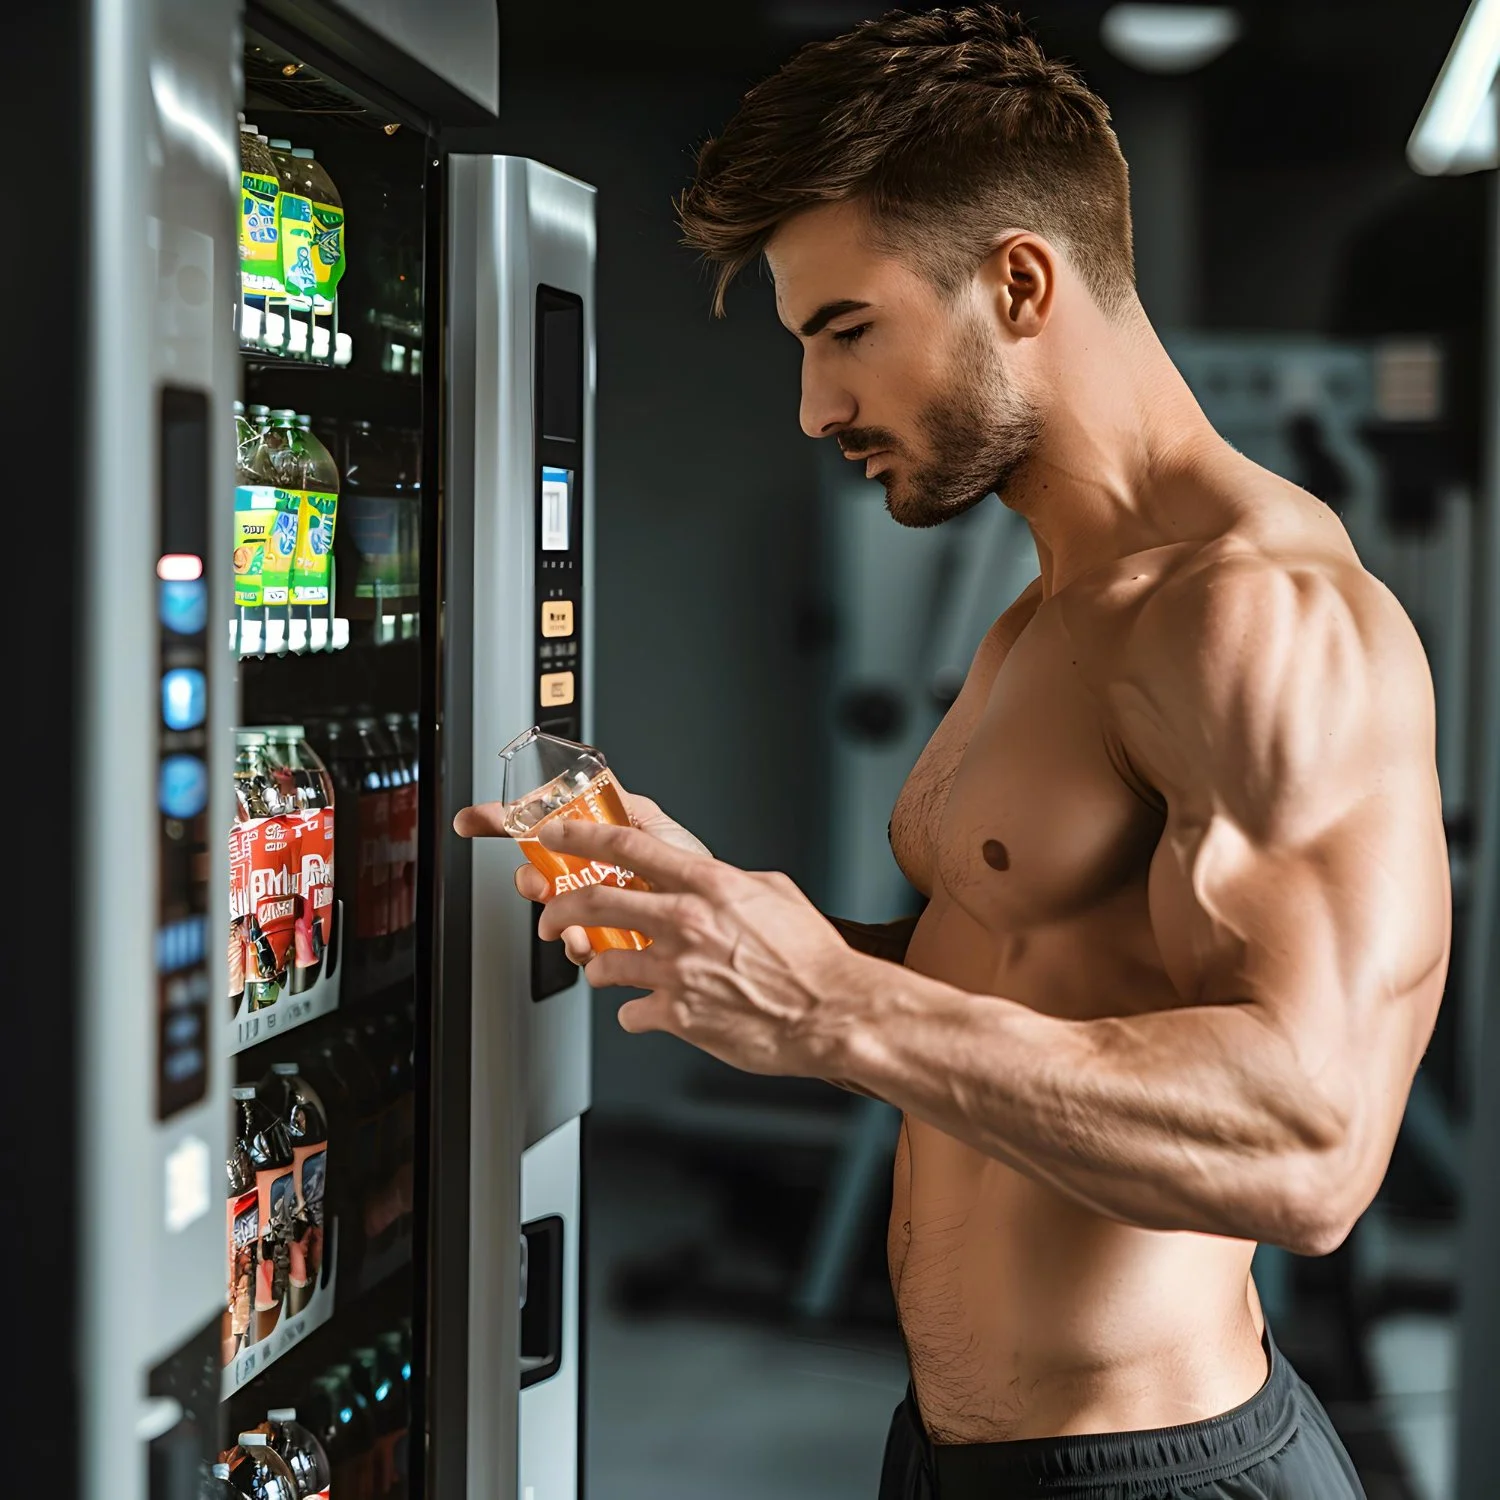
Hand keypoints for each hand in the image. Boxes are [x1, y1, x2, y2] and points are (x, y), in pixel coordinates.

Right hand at [453, 783, 710, 963]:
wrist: (719, 921)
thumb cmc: (693, 869)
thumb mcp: (654, 825)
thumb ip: (616, 802)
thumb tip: (587, 773)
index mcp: (592, 844)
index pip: (537, 828)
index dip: (500, 821)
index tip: (472, 820)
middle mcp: (588, 878)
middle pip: (534, 875)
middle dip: (528, 880)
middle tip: (538, 883)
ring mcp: (595, 913)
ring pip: (551, 915)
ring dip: (555, 919)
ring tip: (574, 923)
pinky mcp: (606, 946)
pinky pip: (577, 949)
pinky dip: (579, 948)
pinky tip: (593, 944)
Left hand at [530, 818, 858, 1076]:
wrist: (832, 1012)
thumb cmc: (813, 956)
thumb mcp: (775, 893)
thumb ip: (731, 883)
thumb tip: (712, 882)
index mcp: (708, 885)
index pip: (627, 847)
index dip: (580, 836)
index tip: (557, 835)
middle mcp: (685, 922)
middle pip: (595, 902)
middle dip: (559, 907)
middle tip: (550, 914)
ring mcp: (677, 971)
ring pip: (603, 962)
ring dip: (594, 965)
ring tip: (601, 969)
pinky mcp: (678, 1016)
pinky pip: (632, 1013)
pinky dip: (634, 1013)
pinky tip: (647, 1012)